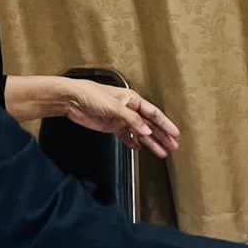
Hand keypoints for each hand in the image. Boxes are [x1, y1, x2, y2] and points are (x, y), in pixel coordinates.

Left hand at [64, 79, 180, 158]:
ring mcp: (121, 119)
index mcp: (133, 100)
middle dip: (162, 137)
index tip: (175, 134)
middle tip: (172, 147)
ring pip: (140, 133)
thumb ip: (132, 120)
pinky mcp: (111, 127)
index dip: (165, 124)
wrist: (71, 99)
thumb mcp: (115, 106)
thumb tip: (146, 130)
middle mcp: (129, 110)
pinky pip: (126, 137)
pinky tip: (140, 149)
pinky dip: (133, 143)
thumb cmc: (91, 94)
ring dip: (150, 143)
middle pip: (150, 125)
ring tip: (161, 153)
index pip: (154, 114)